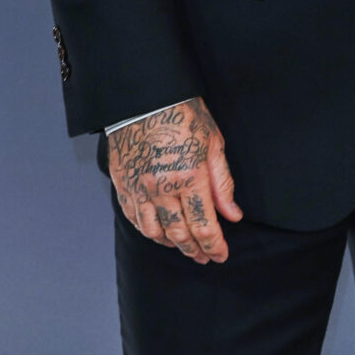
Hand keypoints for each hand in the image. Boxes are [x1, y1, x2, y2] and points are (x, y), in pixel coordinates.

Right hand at [109, 98, 241, 263]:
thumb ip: (222, 184)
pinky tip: (160, 232)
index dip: (214, 246)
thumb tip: (232, 215)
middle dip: (195, 250)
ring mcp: (138, 188)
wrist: (143, 97)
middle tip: (205, 257)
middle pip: (179, 234)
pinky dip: (149, 231)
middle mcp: (161, 187)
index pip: (204, 226)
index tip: (221, 255)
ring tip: (184, 246)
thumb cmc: (182, 114)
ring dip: (171, 244)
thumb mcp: (213, 144)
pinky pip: (135, 219)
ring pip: (154, 232)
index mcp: (189, 177)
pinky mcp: (123, 185)